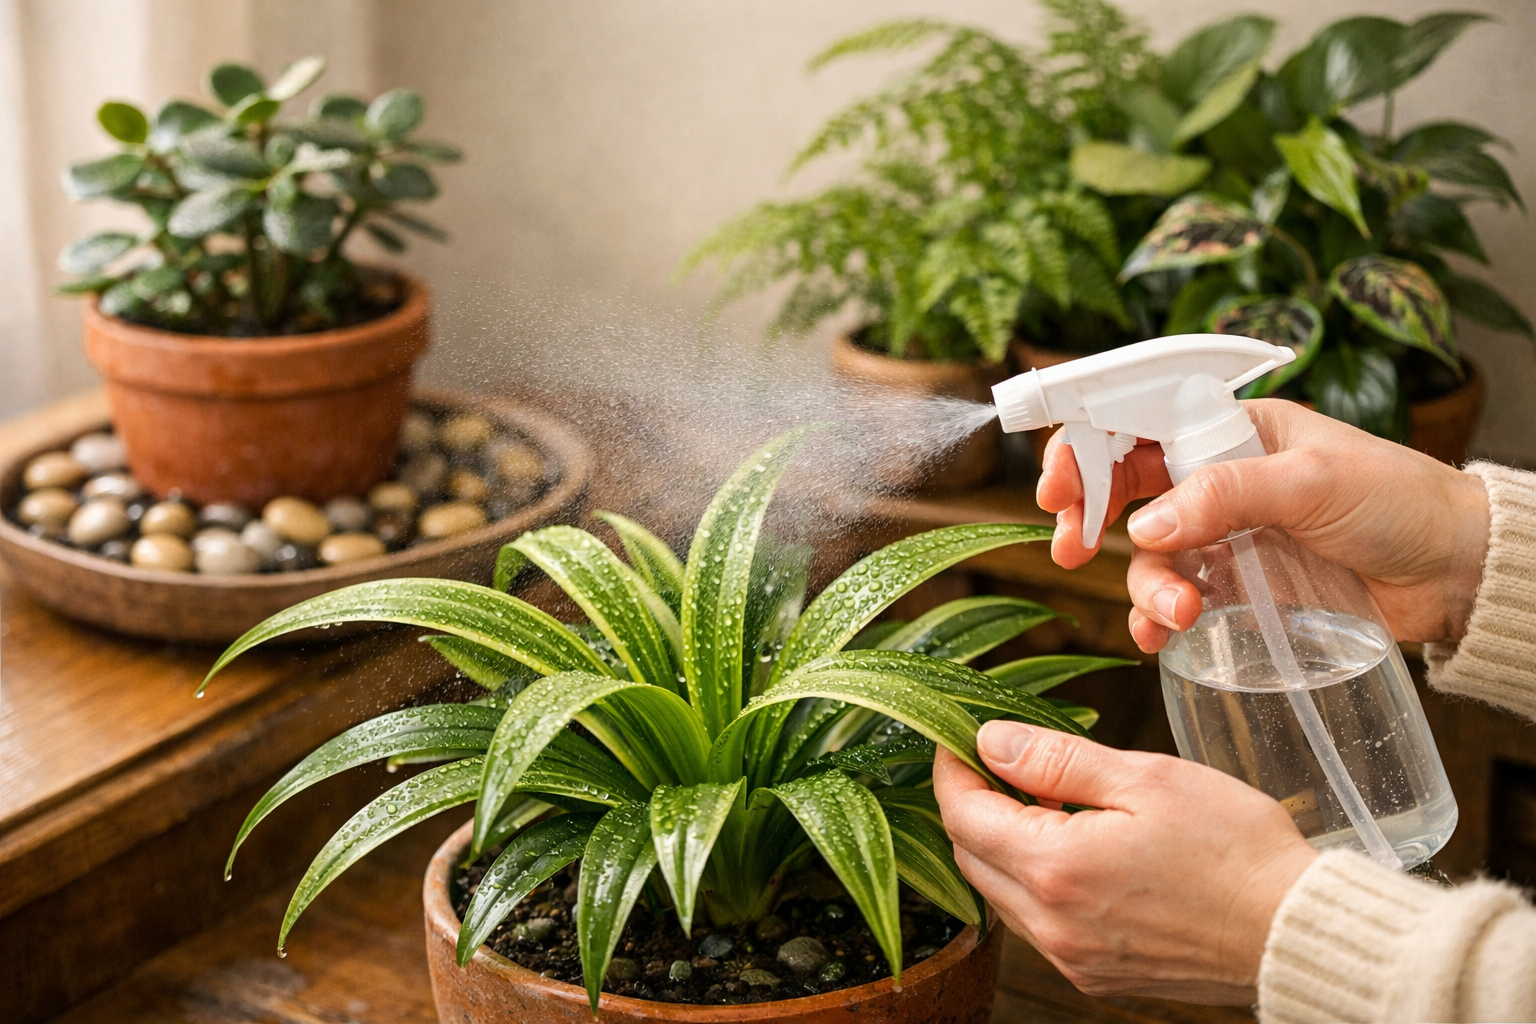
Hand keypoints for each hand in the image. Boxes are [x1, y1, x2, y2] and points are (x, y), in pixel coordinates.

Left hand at [934, 721, 1317, 1003]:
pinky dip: (1035, 881)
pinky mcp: (1095, 975)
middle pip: (971, 856)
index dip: (952, 770)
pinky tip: (1075, 848)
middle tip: (1006, 763)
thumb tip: (989, 741)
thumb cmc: (1233, 848)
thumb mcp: (1144, 779)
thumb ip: (1055, 759)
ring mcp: (1071, 958)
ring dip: (1005, 844)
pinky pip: (1036, 924)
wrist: (1294, 932)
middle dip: (974, 804)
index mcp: (1055, 869)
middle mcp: (1051, 925)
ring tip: (1050, 801)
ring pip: (1000, 892)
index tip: (960, 737)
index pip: (962, 815)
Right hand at [1035, 399, 1490, 652]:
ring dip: (1147, 584)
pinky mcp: (1240, 587)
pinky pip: (1178, 601)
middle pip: (1126, 491)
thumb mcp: (1313, 482)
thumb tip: (1147, 525)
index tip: (1059, 487)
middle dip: (1091, 518)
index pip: (1138, 424)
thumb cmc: (1399, 502)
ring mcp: (1226, 535)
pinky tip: (1160, 638)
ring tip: (1178, 614)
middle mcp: (1219, 478)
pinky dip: (1159, 621)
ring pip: (1152, 555)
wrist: (1458, 572)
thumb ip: (1227, 495)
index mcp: (1233, 429)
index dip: (1088, 449)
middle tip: (1069, 548)